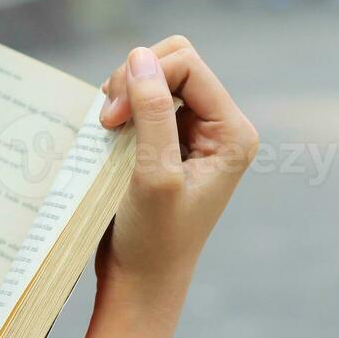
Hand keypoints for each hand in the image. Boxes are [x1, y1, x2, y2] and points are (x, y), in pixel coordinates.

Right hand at [95, 35, 258, 300]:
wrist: (142, 281)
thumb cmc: (153, 239)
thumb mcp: (154, 174)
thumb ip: (153, 112)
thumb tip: (140, 56)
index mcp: (232, 133)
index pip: (188, 66)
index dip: (145, 78)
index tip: (111, 119)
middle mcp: (218, 127)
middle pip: (175, 61)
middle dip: (135, 80)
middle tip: (107, 119)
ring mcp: (193, 133)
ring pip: (157, 76)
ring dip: (124, 93)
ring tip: (106, 128)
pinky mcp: (168, 141)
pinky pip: (144, 100)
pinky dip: (121, 108)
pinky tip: (108, 134)